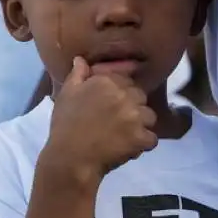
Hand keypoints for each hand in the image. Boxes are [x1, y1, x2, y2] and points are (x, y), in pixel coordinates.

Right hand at [42, 57, 157, 186]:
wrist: (71, 158)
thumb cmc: (65, 126)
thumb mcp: (67, 95)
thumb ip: (78, 75)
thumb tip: (81, 59)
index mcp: (107, 82)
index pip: (127, 81)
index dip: (121, 94)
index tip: (112, 106)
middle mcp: (124, 95)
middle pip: (141, 97)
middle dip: (133, 108)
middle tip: (119, 122)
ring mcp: (135, 117)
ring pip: (150, 117)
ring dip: (141, 125)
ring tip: (126, 135)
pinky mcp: (141, 137)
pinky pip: (152, 139)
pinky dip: (143, 144)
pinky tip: (130, 147)